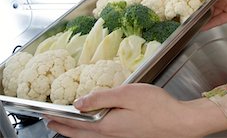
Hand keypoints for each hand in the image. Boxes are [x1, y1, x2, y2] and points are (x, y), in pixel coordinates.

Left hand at [46, 83, 226, 137]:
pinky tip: (92, 127)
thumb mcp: (127, 93)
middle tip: (50, 123)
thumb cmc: (156, 106)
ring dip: (75, 132)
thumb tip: (79, 102)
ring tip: (66, 125)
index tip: (47, 116)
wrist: (178, 122)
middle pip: (80, 135)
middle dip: (63, 129)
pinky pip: (101, 136)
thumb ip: (102, 97)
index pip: (77, 125)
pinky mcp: (127, 136)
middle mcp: (111, 136)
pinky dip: (89, 133)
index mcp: (107, 126)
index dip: (60, 120)